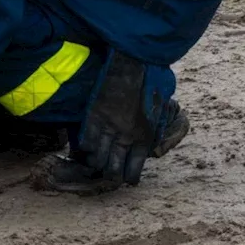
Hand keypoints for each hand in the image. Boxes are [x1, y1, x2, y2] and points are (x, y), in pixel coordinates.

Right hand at [78, 52, 171, 185]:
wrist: (132, 64)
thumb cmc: (151, 83)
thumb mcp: (160, 110)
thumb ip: (154, 127)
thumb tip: (152, 137)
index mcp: (145, 136)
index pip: (135, 168)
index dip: (130, 177)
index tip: (127, 179)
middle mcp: (126, 136)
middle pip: (113, 168)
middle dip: (110, 175)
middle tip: (108, 175)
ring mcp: (108, 127)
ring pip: (97, 157)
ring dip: (95, 163)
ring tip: (94, 163)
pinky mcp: (93, 116)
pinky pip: (86, 139)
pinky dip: (84, 146)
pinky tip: (85, 148)